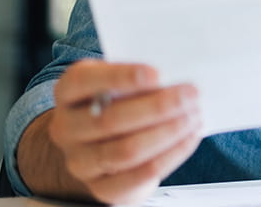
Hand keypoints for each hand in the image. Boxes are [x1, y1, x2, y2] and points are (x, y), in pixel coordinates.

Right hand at [46, 59, 201, 203]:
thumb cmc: (119, 102)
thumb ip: (140, 77)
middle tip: (190, 94)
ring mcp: (80, 162)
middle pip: (110, 120)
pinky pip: (138, 176)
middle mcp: (66, 128)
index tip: (156, 74)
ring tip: (194, 116)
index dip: (120, 77)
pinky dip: (170, 155)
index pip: (83, 82)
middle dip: (157, 107)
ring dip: (167, 132)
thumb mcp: (120, 81)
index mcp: (68, 92)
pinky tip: (189, 138)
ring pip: (126, 151)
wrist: (103, 145)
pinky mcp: (102, 188)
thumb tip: (177, 72)